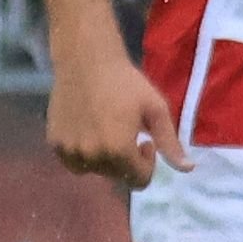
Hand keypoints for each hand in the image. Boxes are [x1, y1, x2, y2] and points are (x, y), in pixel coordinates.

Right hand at [47, 35, 176, 187]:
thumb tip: (188, 170)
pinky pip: (73, 162)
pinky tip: (89, 132)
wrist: (85, 60)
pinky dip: (83, 155)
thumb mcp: (156, 110)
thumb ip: (170, 143)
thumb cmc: (125, 83)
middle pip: (117, 175)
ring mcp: (69, 150)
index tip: (145, 141)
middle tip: (128, 133)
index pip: (139, 180)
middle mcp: (91, 156)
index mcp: (118, 150)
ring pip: (94, 170)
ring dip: (105, 158)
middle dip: (127, 160)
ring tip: (108, 132)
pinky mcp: (54, 142)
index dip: (147, 163)